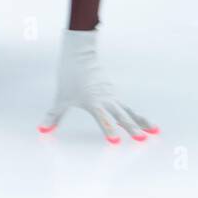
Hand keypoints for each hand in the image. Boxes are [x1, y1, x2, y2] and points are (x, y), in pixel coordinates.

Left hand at [40, 29, 157, 142]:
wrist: (80, 55)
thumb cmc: (69, 77)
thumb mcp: (60, 98)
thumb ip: (54, 116)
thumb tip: (42, 130)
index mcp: (93, 102)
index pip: (103, 119)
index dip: (109, 130)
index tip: (116, 142)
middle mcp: (106, 100)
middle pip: (121, 116)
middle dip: (132, 128)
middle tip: (143, 140)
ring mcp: (112, 95)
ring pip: (129, 111)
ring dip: (141, 121)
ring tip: (155, 131)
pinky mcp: (113, 92)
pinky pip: (126, 106)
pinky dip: (136, 114)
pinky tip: (145, 122)